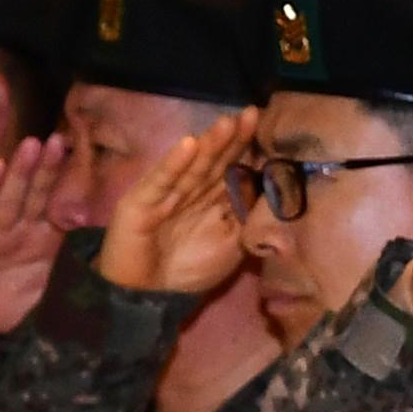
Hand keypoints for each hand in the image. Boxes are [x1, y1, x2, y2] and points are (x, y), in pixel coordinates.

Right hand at [0, 136, 69, 332]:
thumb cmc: (12, 306)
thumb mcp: (51, 289)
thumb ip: (74, 269)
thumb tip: (111, 256)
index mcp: (42, 238)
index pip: (58, 204)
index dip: (68, 184)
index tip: (85, 159)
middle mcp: (19, 228)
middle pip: (36, 193)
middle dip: (47, 168)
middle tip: (60, 140)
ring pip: (10, 196)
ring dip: (21, 171)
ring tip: (33, 145)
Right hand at [98, 110, 256, 297]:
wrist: (145, 297)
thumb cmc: (188, 270)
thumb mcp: (231, 245)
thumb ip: (247, 218)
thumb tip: (272, 190)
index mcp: (209, 199)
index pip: (230, 168)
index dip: (245, 148)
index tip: (264, 126)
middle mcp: (189, 191)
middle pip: (213, 161)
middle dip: (232, 138)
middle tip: (250, 113)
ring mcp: (164, 194)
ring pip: (191, 167)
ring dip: (209, 145)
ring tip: (226, 123)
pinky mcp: (140, 203)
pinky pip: (160, 182)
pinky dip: (174, 163)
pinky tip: (188, 145)